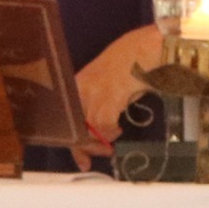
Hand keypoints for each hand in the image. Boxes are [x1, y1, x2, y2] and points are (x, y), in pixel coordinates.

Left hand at [76, 24, 164, 149]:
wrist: (144, 49)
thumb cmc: (127, 65)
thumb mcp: (104, 84)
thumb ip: (96, 103)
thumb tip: (96, 129)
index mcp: (75, 85)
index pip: (65, 118)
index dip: (71, 141)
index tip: (81, 158)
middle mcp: (79, 89)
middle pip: (74, 126)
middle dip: (85, 147)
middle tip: (97, 155)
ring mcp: (93, 92)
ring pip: (88, 129)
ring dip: (100, 142)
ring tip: (110, 143)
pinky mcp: (108, 96)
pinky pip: (103, 124)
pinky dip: (110, 132)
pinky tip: (117, 129)